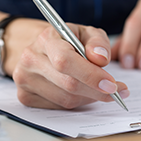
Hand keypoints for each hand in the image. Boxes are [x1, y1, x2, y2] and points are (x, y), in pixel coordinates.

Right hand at [12, 24, 128, 108]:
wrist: (43, 49)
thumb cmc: (69, 41)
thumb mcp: (87, 34)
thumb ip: (98, 42)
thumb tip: (101, 58)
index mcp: (46, 39)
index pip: (65, 60)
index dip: (91, 75)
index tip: (111, 84)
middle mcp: (31, 59)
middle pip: (68, 84)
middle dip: (97, 91)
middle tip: (116, 91)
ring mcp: (24, 79)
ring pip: (66, 99)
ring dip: (89, 97)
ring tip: (100, 89)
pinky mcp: (26, 96)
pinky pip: (59, 107)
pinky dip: (77, 103)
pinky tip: (83, 93)